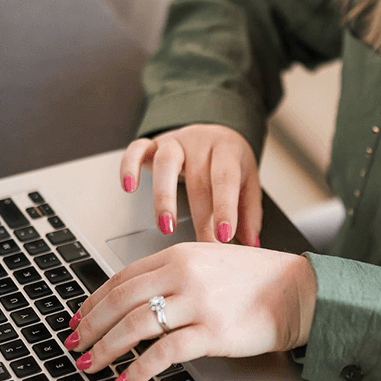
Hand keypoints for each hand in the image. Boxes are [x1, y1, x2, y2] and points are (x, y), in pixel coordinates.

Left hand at [64, 242, 316, 380]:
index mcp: (181, 254)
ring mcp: (199, 302)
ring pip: (135, 325)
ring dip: (106, 348)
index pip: (123, 278)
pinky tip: (126, 379)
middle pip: (121, 301)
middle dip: (91, 327)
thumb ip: (175, 272)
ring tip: (91, 364)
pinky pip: (164, 352)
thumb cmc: (257, 279)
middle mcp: (185, 273)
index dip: (95, 302)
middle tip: (75, 345)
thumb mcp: (211, 261)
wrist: (299, 291)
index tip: (79, 319)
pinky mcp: (213, 331)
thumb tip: (135, 297)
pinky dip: (139, 368)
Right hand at [119, 125, 261, 245]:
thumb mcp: (248, 182)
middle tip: (199, 248)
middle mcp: (201, 142)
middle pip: (197, 178)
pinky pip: (137, 148)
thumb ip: (249, 213)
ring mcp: (175, 141)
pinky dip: (129, 166)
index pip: (226, 179)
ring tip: (166, 227)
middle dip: (199, 217)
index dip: (225, 208)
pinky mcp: (153, 143)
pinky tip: (129, 188)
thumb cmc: (230, 162)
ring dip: (164, 197)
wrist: (215, 132)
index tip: (223, 236)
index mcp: (227, 149)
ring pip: (166, 162)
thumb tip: (251, 244)